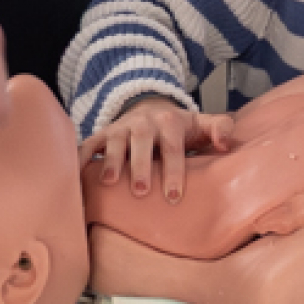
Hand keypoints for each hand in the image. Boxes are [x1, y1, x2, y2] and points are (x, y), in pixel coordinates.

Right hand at [77, 96, 234, 200]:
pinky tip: (75, 174)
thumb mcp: (203, 123)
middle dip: (141, 166)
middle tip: (142, 191)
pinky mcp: (103, 133)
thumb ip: (221, 129)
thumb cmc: (179, 126)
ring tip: (108, 183)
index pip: (173, 148)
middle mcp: (143, 123)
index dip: (174, 172)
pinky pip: (89, 144)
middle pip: (142, 143)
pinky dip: (81, 157)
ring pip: (114, 143)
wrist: (149, 107)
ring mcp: (121, 128)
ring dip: (111, 162)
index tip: (174, 197)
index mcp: (170, 122)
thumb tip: (227, 145)